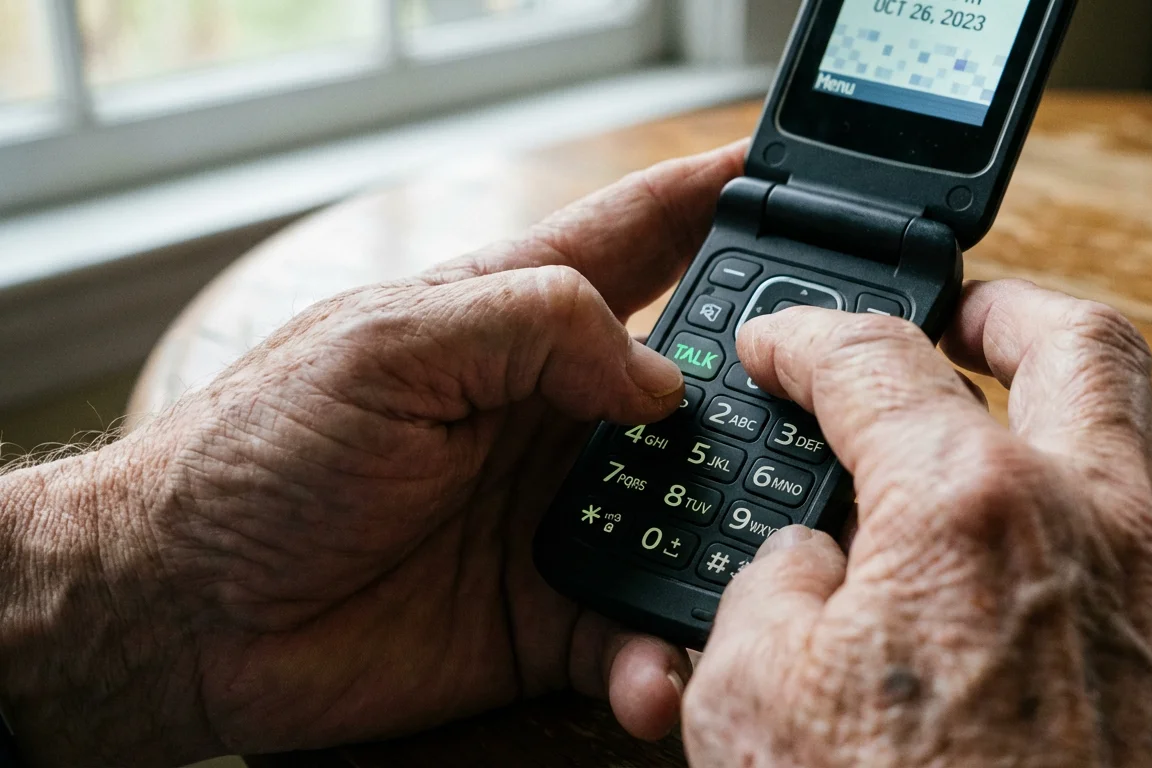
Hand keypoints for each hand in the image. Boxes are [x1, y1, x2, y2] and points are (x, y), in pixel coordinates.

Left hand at [0, 142, 745, 766]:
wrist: (185, 610)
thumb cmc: (259, 453)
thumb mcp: (389, 345)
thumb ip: (533, 326)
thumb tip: (658, 380)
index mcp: (514, 323)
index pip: (636, 239)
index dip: (714, 203)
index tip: (795, 189)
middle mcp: (552, 416)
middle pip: (695, 391)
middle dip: (765, 398)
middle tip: (825, 417)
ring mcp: (555, 517)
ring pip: (689, 520)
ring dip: (728, 544)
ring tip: (755, 572)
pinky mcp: (547, 618)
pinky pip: (635, 636)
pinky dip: (658, 659)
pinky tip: (654, 673)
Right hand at [683, 281, 1151, 766]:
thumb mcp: (751, 699)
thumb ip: (767, 587)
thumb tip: (806, 560)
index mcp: (968, 507)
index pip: (875, 361)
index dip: (807, 337)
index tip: (778, 345)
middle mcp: (1091, 523)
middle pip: (1077, 341)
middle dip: (1002, 307)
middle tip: (952, 316)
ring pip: (1145, 428)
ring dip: (1073, 396)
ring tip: (1008, 407)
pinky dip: (1104, 493)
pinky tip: (1042, 540)